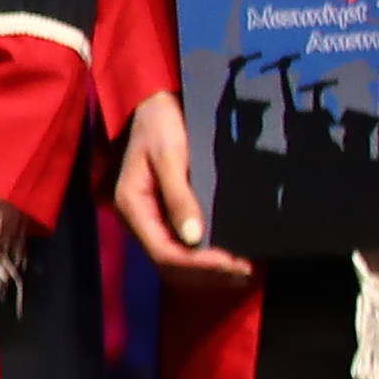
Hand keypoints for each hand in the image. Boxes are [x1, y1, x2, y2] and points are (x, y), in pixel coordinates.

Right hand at [113, 93, 239, 279]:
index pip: (163, 253)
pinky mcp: (166, 216)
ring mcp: (152, 220)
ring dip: (209, 271)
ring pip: (177, 262)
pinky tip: (231, 255)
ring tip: (244, 269)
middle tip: (245, 270)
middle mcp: (139, 221)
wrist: (155, 105)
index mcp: (133, 207)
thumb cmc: (160, 125)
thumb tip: (194, 238)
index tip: (232, 263)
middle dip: (207, 273)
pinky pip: (184, 248)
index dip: (198, 265)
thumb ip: (179, 196)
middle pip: (170, 265)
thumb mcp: (170, 156)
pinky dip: (207, 258)